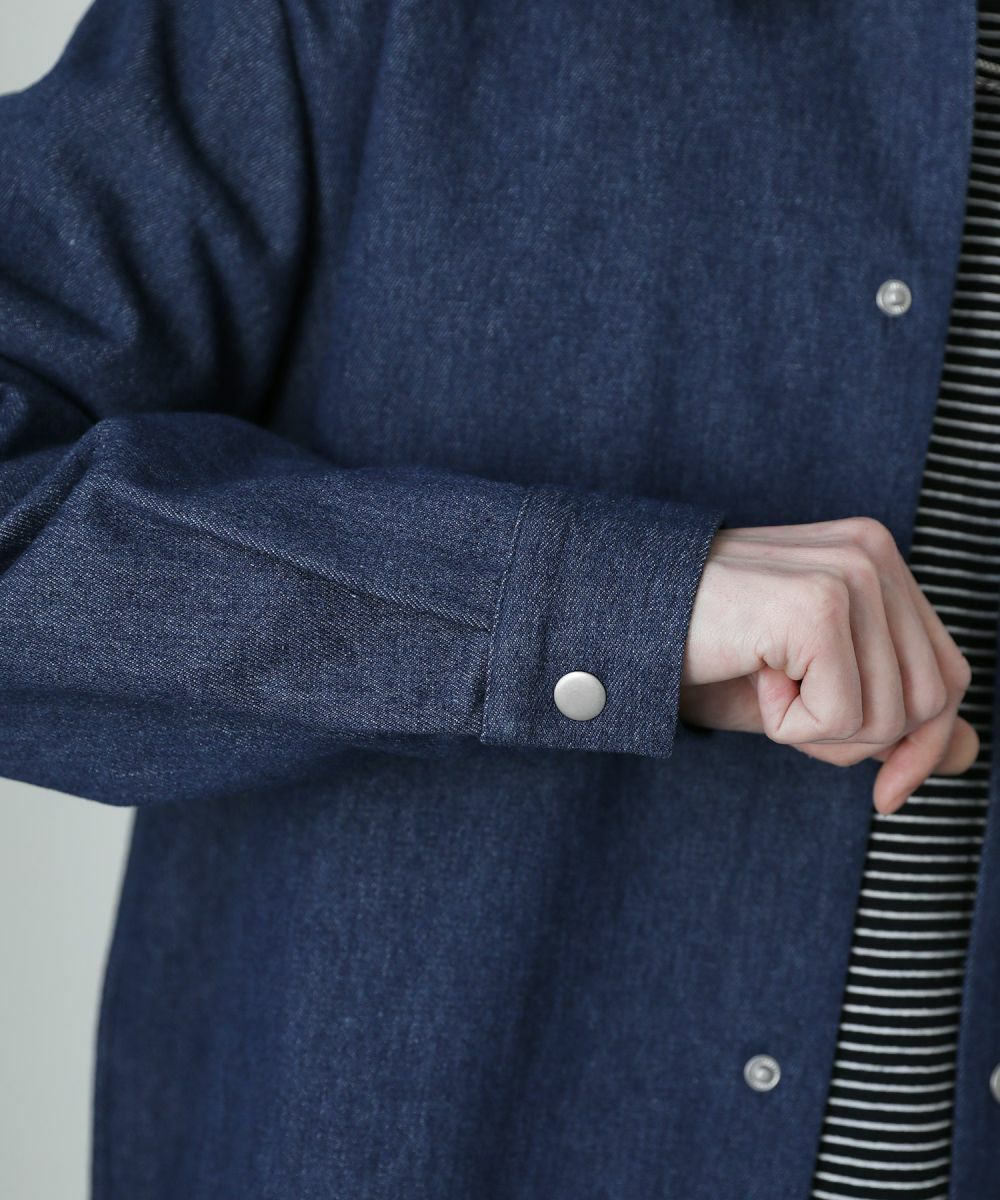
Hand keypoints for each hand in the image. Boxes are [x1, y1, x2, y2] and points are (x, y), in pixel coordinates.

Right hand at [679, 516, 980, 813]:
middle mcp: (874, 554)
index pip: (948, 672)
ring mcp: (850, 572)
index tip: (885, 792)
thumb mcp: (807, 691)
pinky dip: (788, 724)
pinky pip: (841, 715)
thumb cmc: (704, 652)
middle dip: (861, 739)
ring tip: (761, 677)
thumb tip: (974, 753)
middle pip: (930, 700)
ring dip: (815, 729)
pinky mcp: (819, 603)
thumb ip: (889, 713)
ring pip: (890, 716)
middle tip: (785, 706)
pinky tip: (750, 674)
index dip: (927, 743)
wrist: (616, 616)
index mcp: (877, 561)